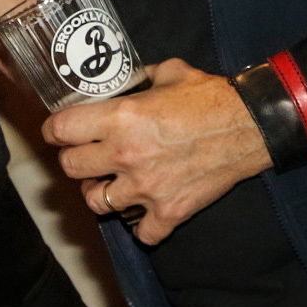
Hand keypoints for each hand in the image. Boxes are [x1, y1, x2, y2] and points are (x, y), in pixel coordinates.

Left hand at [41, 58, 272, 244]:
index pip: (60, 131)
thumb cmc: (209, 96)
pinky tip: (146, 211)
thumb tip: (124, 80)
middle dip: (74, 160)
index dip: (54, 130)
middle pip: (70, 168)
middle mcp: (126, 155)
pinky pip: (142, 233)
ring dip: (100, 192)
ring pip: (96, 202)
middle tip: (86, 155)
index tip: (57, 132)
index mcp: (119, 119)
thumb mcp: (167, 73)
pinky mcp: (170, 211)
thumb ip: (138, 79)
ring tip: (110, 183)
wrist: (252, 126)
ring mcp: (146, 188)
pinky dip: (142, 226)